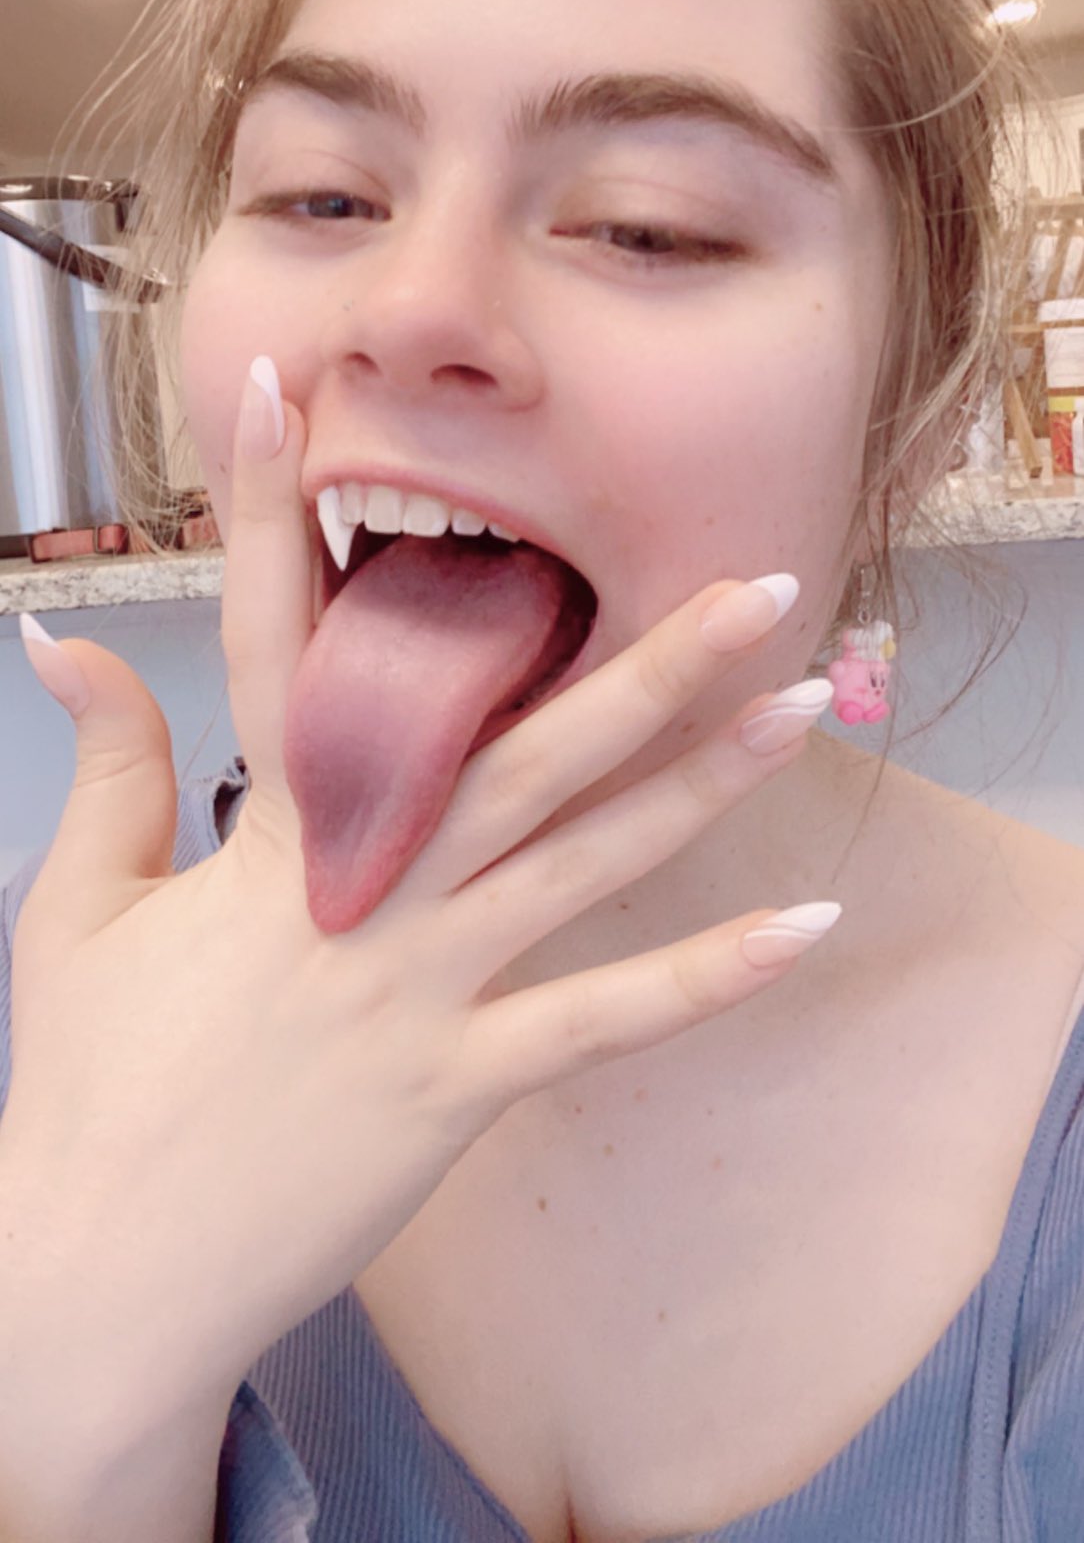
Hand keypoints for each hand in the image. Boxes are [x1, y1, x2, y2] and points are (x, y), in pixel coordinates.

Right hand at [1, 369, 830, 1451]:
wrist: (98, 1273)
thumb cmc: (88, 1085)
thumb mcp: (79, 909)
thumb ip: (109, 763)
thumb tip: (66, 637)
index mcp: (261, 833)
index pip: (270, 638)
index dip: (264, 509)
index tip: (282, 392)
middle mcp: (357, 891)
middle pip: (516, 744)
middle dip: (643, 657)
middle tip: (757, 580)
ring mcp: (416, 989)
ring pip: (584, 858)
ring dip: (701, 779)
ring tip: (803, 705)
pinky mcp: (456, 1086)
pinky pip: (600, 1021)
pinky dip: (706, 977)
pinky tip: (803, 927)